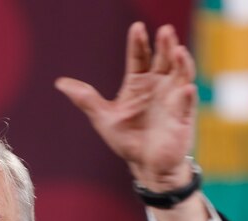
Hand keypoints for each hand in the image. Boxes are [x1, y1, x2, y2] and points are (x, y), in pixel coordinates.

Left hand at [55, 22, 195, 190]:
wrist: (145, 166)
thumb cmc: (127, 140)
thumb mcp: (104, 118)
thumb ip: (85, 99)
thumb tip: (60, 83)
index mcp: (139, 82)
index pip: (140, 56)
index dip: (138, 42)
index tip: (137, 28)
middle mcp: (159, 86)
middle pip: (164, 59)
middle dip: (165, 44)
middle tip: (165, 31)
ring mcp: (173, 100)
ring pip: (181, 75)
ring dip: (181, 63)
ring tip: (178, 51)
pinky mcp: (183, 118)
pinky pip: (186, 105)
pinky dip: (187, 97)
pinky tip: (186, 89)